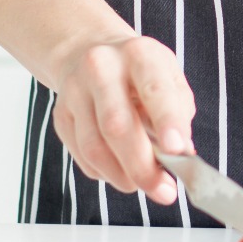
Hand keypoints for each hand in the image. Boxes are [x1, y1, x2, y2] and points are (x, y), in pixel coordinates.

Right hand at [50, 33, 194, 204]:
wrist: (90, 50)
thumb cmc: (140, 71)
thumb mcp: (169, 76)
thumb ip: (179, 112)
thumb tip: (181, 153)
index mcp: (138, 54)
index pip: (154, 89)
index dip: (167, 120)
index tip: (178, 150)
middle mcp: (101, 68)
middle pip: (117, 125)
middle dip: (142, 166)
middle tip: (165, 191)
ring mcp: (75, 92)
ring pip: (94, 147)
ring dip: (123, 176)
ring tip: (145, 185)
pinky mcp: (60, 115)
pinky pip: (82, 156)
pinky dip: (106, 172)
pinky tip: (121, 170)